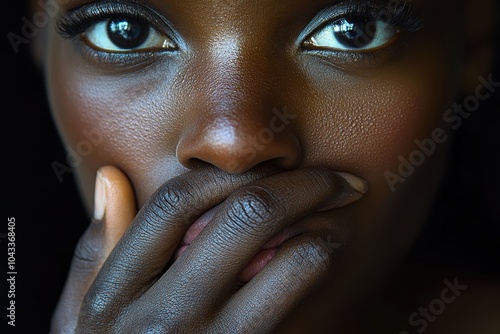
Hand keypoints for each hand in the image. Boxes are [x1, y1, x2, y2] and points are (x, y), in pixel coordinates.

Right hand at [51, 165, 365, 332]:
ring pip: (291, 260)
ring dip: (326, 227)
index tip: (262, 166)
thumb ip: (93, 250)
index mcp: (113, 296)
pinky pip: (298, 301)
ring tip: (342, 214)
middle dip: (303, 186)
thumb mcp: (79, 319)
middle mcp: (164, 319)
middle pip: (245, 217)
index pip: (176, 203)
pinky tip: (324, 251)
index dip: (227, 173)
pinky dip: (318, 264)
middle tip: (338, 179)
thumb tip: (111, 180)